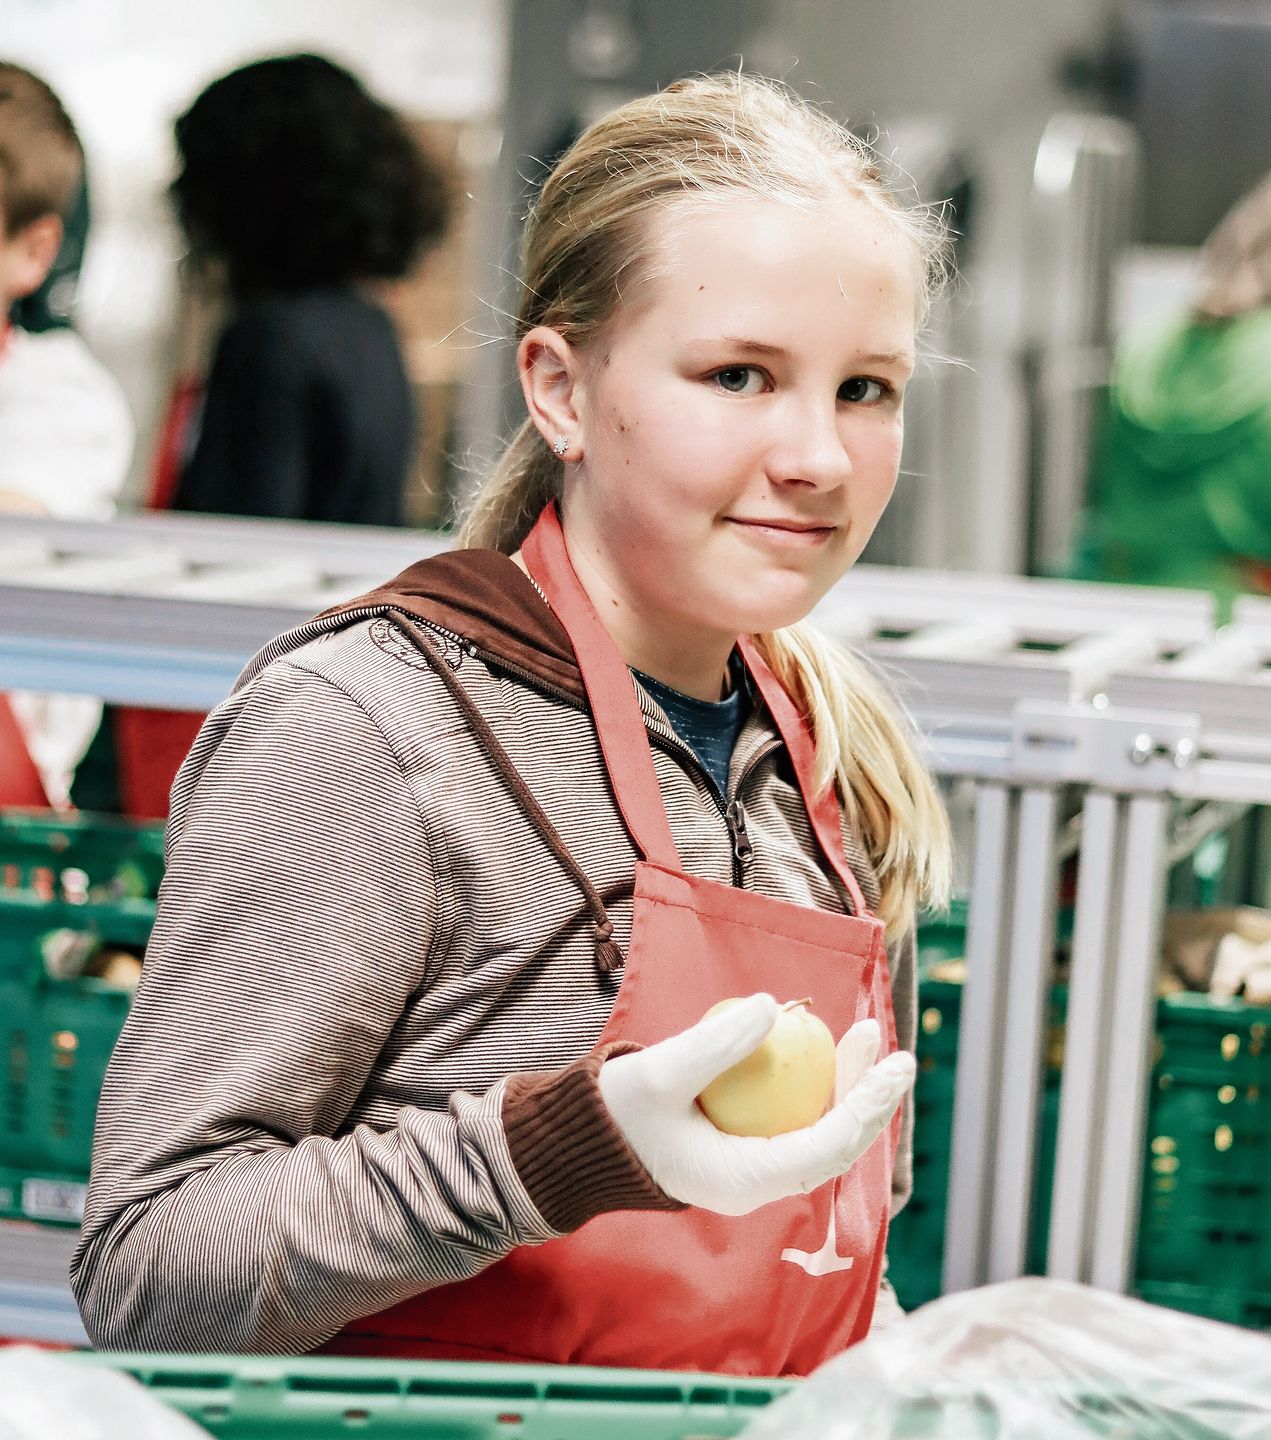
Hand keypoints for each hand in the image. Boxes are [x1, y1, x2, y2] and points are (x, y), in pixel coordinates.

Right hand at [597, 993, 914, 1216]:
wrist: (579, 1141)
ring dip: (843, 1084)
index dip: (868, 1106)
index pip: (828, 1148)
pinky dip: (809, 1082)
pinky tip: (816, 1045)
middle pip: (832, 1139)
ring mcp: (750, 1166)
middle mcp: (757, 1182)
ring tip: (861, 1034)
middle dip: (865, 1092)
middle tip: (883, 1041)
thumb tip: (774, 1008)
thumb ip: (715, 1045)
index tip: (894, 1066)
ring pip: (816, 1127)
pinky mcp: (742, 1146)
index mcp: (744, 1181)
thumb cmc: (615, 1114)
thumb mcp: (659, 1074)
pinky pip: (791, 1117)